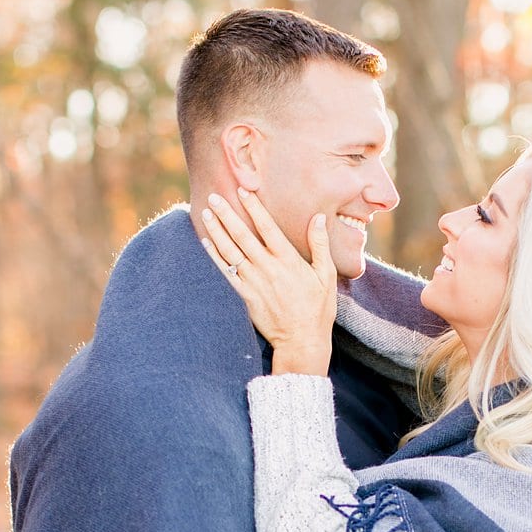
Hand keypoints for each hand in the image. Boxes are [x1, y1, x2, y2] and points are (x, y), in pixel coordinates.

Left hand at [202, 189, 336, 375]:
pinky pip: (225, 272)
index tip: (243, 191)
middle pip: (243, 235)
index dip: (254, 207)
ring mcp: (254, 282)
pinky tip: (206, 242)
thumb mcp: (326, 275)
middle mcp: (268, 268)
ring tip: (205, 213)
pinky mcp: (244, 296)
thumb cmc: (318, 308)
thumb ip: (320, 245)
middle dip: (227, 213)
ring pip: (230, 251)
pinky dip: (214, 256)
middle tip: (214, 196)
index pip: (267, 227)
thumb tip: (317, 218)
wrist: (302, 341)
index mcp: (288, 260)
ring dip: (216, 230)